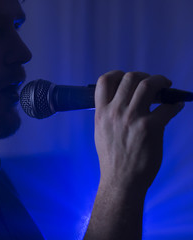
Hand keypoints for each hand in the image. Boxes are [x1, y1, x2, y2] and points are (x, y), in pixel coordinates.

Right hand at [94, 70, 183, 193]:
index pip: (105, 81)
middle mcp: (115, 112)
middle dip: (144, 75)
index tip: (126, 76)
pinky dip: (175, 104)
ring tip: (167, 85)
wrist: (120, 180)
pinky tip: (176, 106)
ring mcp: (133, 118)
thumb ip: (108, 114)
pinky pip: (168, 107)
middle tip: (153, 82)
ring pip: (148, 85)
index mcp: (101, 113)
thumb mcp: (100, 132)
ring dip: (161, 81)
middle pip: (130, 78)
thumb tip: (121, 100)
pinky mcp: (151, 128)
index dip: (117, 73)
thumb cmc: (112, 158)